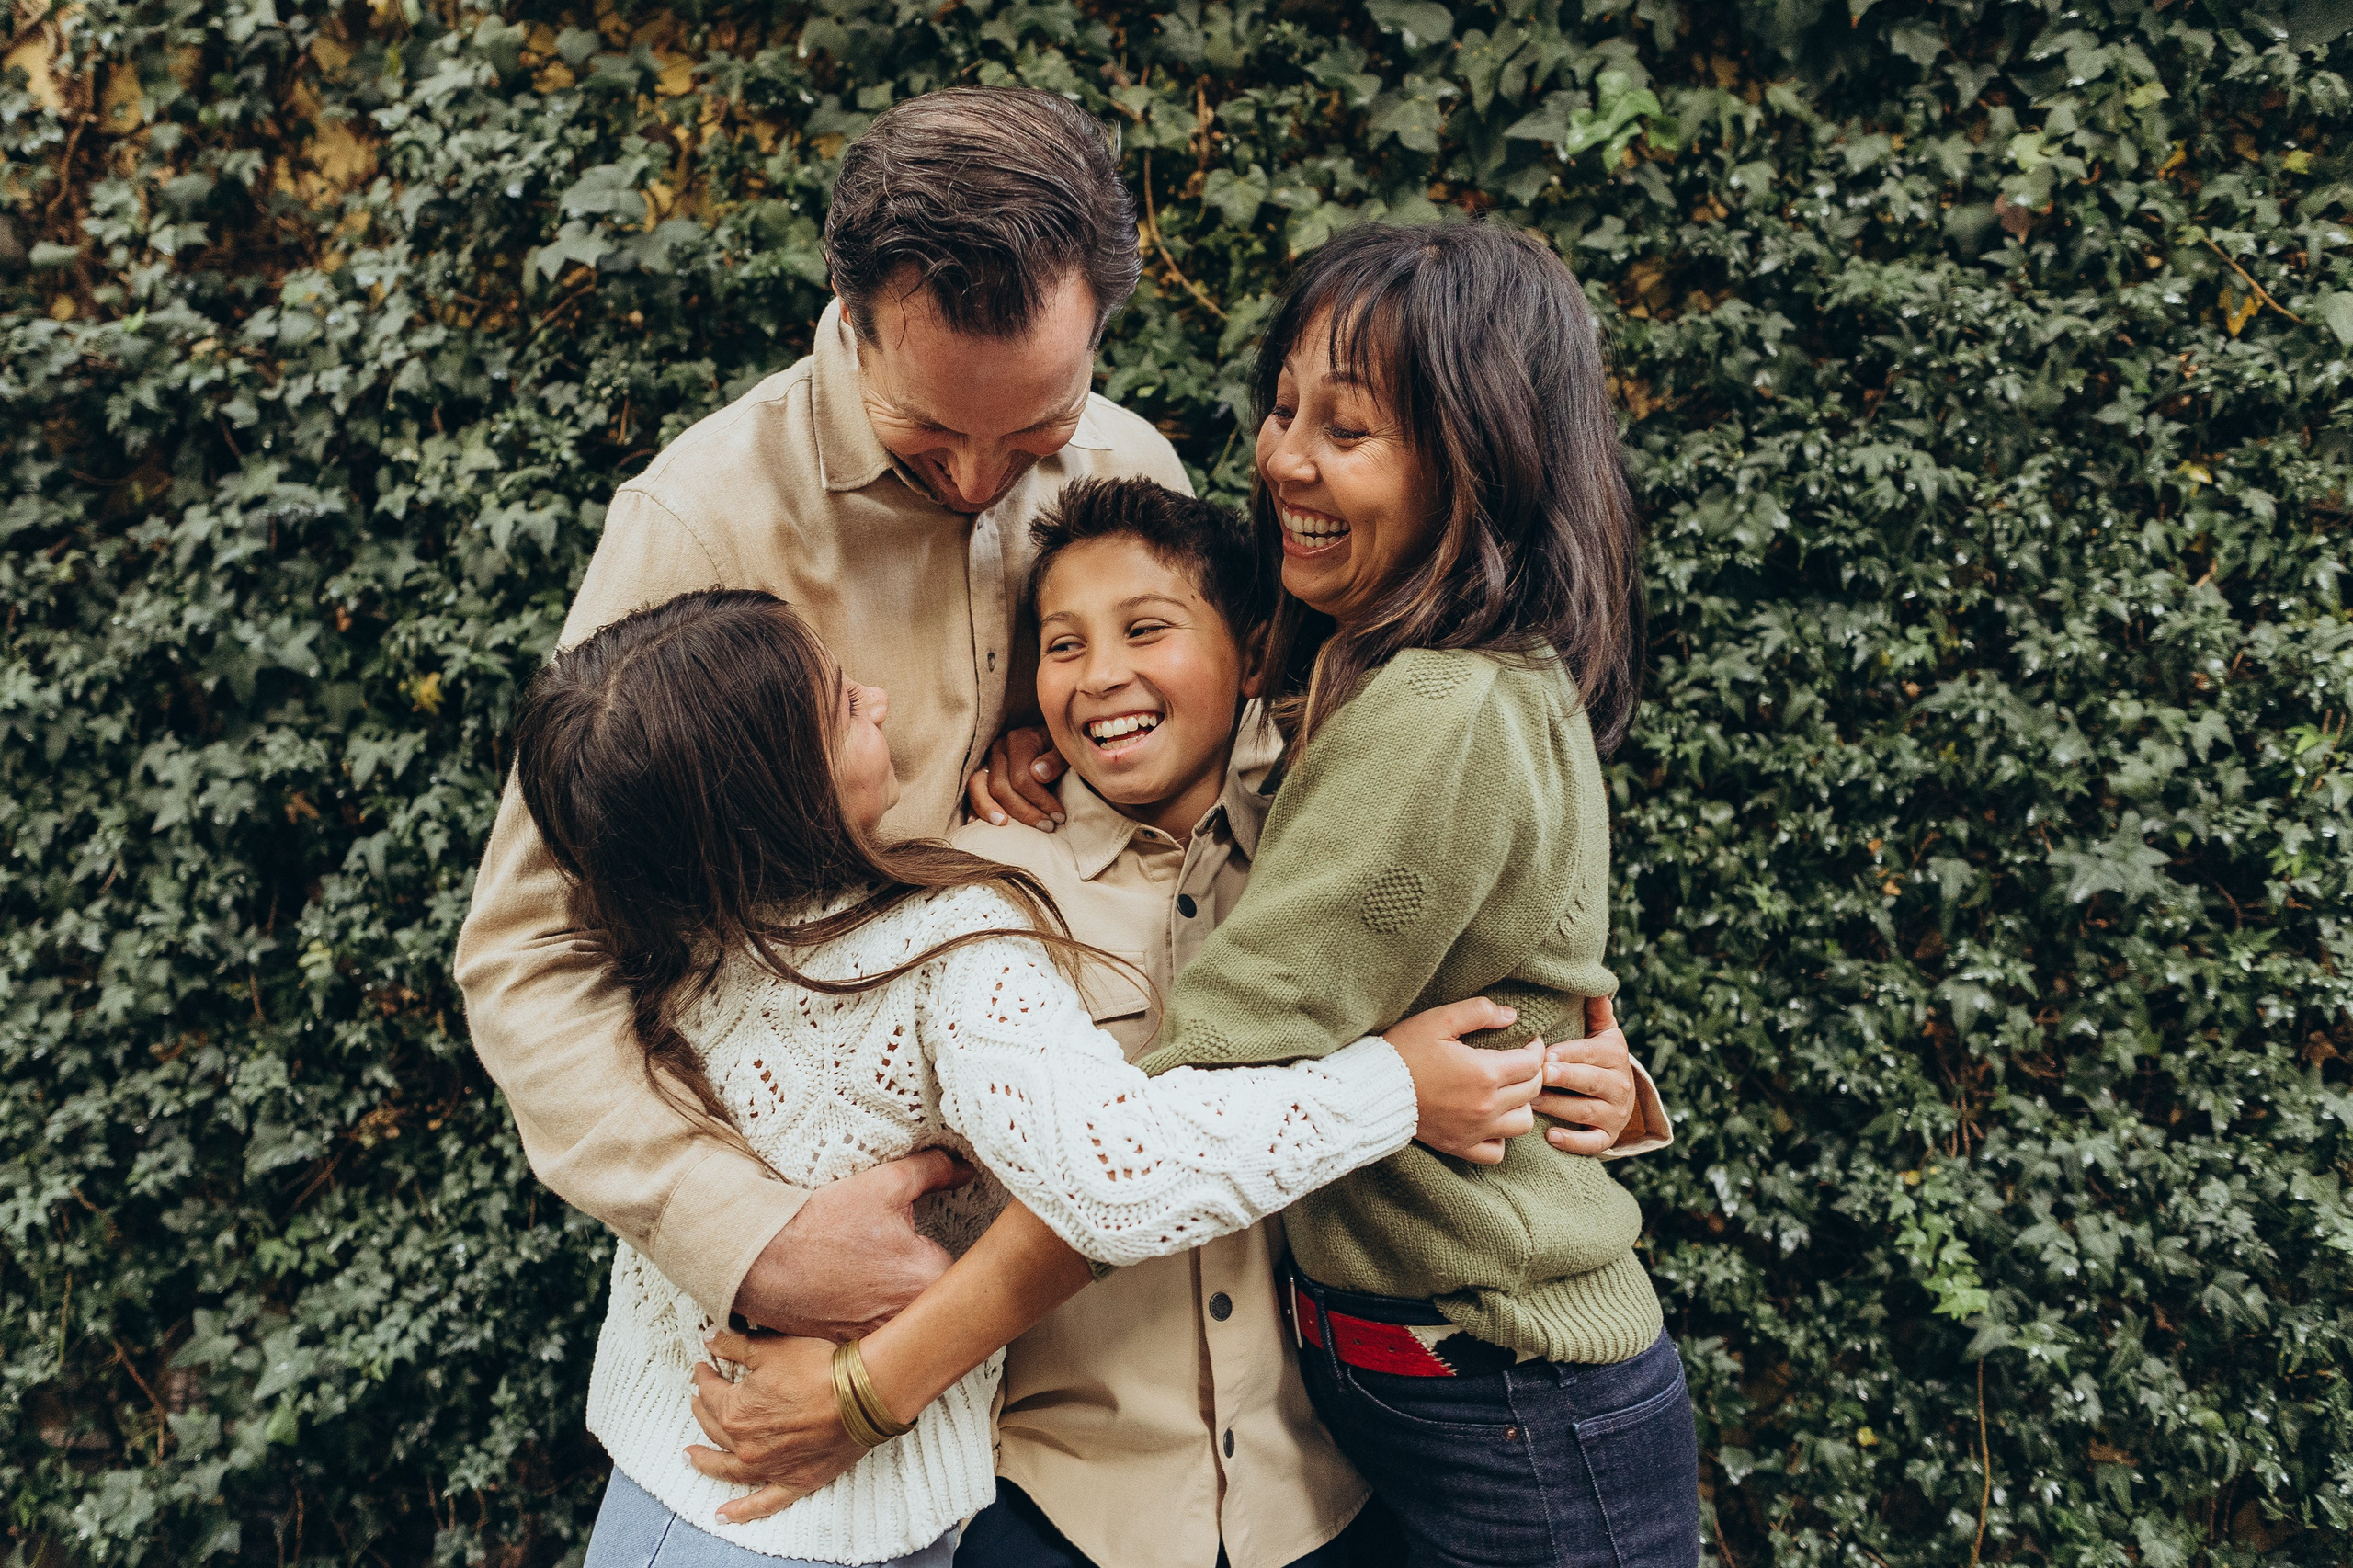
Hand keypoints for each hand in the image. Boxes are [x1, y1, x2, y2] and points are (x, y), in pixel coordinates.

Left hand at [686, 1328, 867, 1523]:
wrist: (862, 1395)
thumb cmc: (818, 1368)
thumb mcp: (772, 1348)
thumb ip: (735, 1345)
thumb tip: (708, 1337)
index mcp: (734, 1411)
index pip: (710, 1391)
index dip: (705, 1376)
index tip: (705, 1366)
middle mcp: (744, 1445)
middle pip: (714, 1427)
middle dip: (703, 1409)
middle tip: (699, 1399)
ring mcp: (768, 1468)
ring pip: (727, 1468)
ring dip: (706, 1461)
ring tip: (690, 1456)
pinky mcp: (793, 1481)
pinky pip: (762, 1502)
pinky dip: (742, 1511)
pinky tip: (724, 1516)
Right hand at [732, 1149, 974, 1337]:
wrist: (759, 1262)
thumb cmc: (820, 1224)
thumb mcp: (885, 1183)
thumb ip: (935, 1171)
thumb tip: (965, 1167)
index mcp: (929, 1277)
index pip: (968, 1267)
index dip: (951, 1246)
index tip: (937, 1239)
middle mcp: (911, 1319)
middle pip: (942, 1297)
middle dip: (931, 1276)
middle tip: (906, 1255)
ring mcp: (883, 1340)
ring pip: (912, 1318)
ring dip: (904, 1301)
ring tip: (879, 1274)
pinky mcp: (856, 1349)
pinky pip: (881, 1338)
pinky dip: (875, 1320)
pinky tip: (859, 1297)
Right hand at [966, 724, 1065, 829]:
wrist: (1051, 742)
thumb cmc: (1060, 748)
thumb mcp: (1066, 749)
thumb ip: (1056, 759)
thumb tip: (1038, 774)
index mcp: (1018, 740)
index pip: (1022, 778)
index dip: (1040, 801)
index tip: (1058, 816)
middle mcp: (998, 749)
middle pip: (1000, 786)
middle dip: (1023, 811)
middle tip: (1046, 826)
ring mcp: (987, 761)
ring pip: (978, 787)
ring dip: (989, 810)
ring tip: (1004, 825)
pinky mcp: (983, 773)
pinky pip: (972, 791)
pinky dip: (974, 807)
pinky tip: (976, 823)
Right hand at [1383, 998, 1544, 1165]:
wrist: (1373, 1090)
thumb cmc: (1404, 1051)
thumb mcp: (1439, 1020)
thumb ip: (1479, 1012)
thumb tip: (1511, 1016)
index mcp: (1486, 1073)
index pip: (1532, 1063)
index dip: (1535, 1048)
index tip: (1527, 1041)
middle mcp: (1487, 1106)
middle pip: (1532, 1090)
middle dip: (1532, 1071)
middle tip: (1520, 1060)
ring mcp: (1475, 1129)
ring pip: (1523, 1123)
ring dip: (1523, 1105)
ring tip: (1509, 1091)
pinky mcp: (1460, 1146)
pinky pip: (1497, 1151)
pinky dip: (1501, 1137)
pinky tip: (1492, 1120)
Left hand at [1534, 996, 1636, 1155]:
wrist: (1619, 1095)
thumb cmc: (1597, 1058)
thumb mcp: (1602, 1033)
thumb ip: (1597, 1011)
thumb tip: (1595, 986)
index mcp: (1615, 1055)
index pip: (1590, 1053)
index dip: (1568, 1054)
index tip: (1546, 1053)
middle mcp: (1619, 1086)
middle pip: (1589, 1082)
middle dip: (1564, 1078)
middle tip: (1539, 1075)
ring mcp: (1614, 1114)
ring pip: (1584, 1111)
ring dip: (1558, 1107)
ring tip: (1532, 1101)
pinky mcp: (1607, 1137)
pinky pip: (1592, 1143)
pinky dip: (1573, 1142)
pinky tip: (1550, 1136)